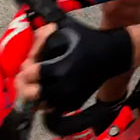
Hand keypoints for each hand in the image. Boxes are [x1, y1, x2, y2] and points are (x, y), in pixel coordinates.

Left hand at [16, 18, 132, 112]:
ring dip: (34, 95)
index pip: (32, 75)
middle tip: (26, 77)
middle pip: (32, 94)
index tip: (28, 65)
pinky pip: (52, 108)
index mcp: (60, 68)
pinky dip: (46, 101)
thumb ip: (43, 36)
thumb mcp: (66, 30)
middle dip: (26, 85)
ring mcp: (69, 98)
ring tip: (36, 83)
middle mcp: (64, 86)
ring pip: (40, 104)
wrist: (113, 55)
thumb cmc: (89, 40)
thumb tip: (29, 45)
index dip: (26, 70)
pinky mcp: (74, 104)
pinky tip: (47, 89)